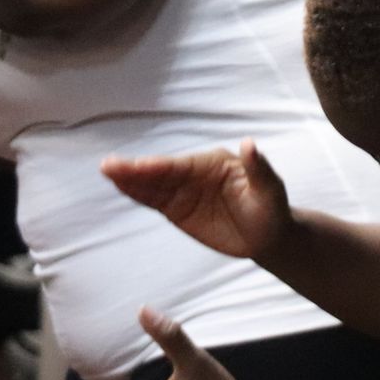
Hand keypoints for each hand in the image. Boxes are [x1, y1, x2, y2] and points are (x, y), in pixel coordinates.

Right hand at [101, 139, 292, 261]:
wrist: (268, 235)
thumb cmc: (273, 209)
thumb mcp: (271, 190)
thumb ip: (259, 169)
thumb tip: (250, 144)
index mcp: (214, 163)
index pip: (183, 166)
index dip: (161, 167)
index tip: (141, 166)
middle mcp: (195, 173)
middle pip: (161, 172)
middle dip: (136, 170)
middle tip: (110, 166)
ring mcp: (184, 191)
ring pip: (153, 185)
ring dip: (130, 180)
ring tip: (107, 171)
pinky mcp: (178, 209)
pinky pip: (155, 201)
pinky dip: (137, 194)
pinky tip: (120, 187)